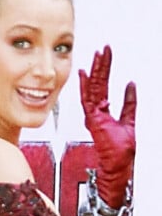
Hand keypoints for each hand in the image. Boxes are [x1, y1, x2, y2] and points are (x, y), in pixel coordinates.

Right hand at [79, 45, 135, 205]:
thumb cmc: (120, 151)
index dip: (104, 70)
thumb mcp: (130, 120)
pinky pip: (88, 98)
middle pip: (97, 83)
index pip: (102, 86)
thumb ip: (129, 103)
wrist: (118, 166)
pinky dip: (86, 85)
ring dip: (95, 71)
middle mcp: (95, 112)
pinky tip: (85, 73)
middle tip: (102, 50)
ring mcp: (92, 115)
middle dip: (100, 65)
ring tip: (98, 55)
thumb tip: (131, 86)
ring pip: (92, 87)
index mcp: (102, 112)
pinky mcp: (92, 119)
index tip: (105, 56)